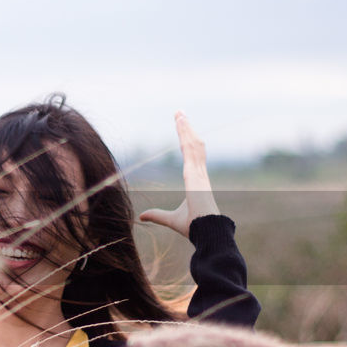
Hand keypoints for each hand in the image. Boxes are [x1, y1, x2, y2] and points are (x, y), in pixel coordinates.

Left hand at [138, 110, 219, 237]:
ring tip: (179, 114)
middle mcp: (200, 174)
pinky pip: (190, 149)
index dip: (188, 142)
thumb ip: (157, 215)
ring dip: (186, 128)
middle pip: (194, 146)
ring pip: (192, 144)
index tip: (183, 129)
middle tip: (180, 114)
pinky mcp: (196, 173)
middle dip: (187, 130)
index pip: (192, 156)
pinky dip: (186, 135)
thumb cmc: (193, 227)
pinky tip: (181, 123)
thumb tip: (141, 216)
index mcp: (197, 181)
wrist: (205, 232)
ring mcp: (199, 173)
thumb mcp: (170, 219)